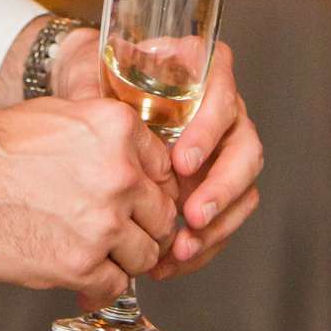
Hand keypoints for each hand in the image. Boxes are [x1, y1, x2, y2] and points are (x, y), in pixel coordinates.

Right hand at [0, 95, 178, 303]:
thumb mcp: (56, 115)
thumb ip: (102, 139)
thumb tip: (128, 164)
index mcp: (117, 130)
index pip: (166, 171)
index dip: (149, 191)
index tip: (135, 204)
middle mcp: (120, 174)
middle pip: (162, 216)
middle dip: (141, 229)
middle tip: (117, 236)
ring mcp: (103, 223)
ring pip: (145, 255)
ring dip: (122, 261)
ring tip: (94, 257)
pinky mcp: (79, 265)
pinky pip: (114, 287)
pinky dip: (98, 288)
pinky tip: (77, 279)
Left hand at [53, 29, 262, 280]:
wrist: (94, 98)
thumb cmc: (98, 77)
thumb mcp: (94, 73)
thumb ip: (94, 89)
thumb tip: (86, 110)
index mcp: (201, 71)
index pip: (221, 94)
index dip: (208, 131)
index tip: (181, 162)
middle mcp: (223, 109)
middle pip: (245, 148)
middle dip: (222, 187)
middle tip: (193, 216)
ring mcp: (224, 150)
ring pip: (244, 188)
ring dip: (218, 223)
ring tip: (184, 248)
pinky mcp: (216, 184)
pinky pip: (225, 216)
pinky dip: (204, 242)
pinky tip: (175, 260)